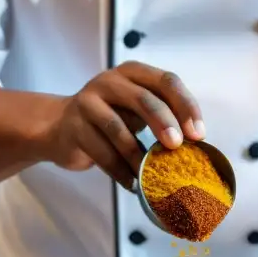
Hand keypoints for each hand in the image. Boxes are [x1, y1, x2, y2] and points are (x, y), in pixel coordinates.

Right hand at [44, 62, 204, 188]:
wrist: (59, 127)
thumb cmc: (109, 118)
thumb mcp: (136, 109)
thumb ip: (162, 115)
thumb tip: (195, 142)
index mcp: (132, 72)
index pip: (166, 81)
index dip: (185, 105)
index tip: (198, 133)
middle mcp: (109, 81)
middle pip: (143, 99)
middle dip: (164, 123)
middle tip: (177, 146)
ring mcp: (88, 102)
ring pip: (118, 130)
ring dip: (138, 157)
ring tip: (152, 176)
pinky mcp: (73, 126)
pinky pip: (101, 152)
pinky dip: (120, 171)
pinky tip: (132, 184)